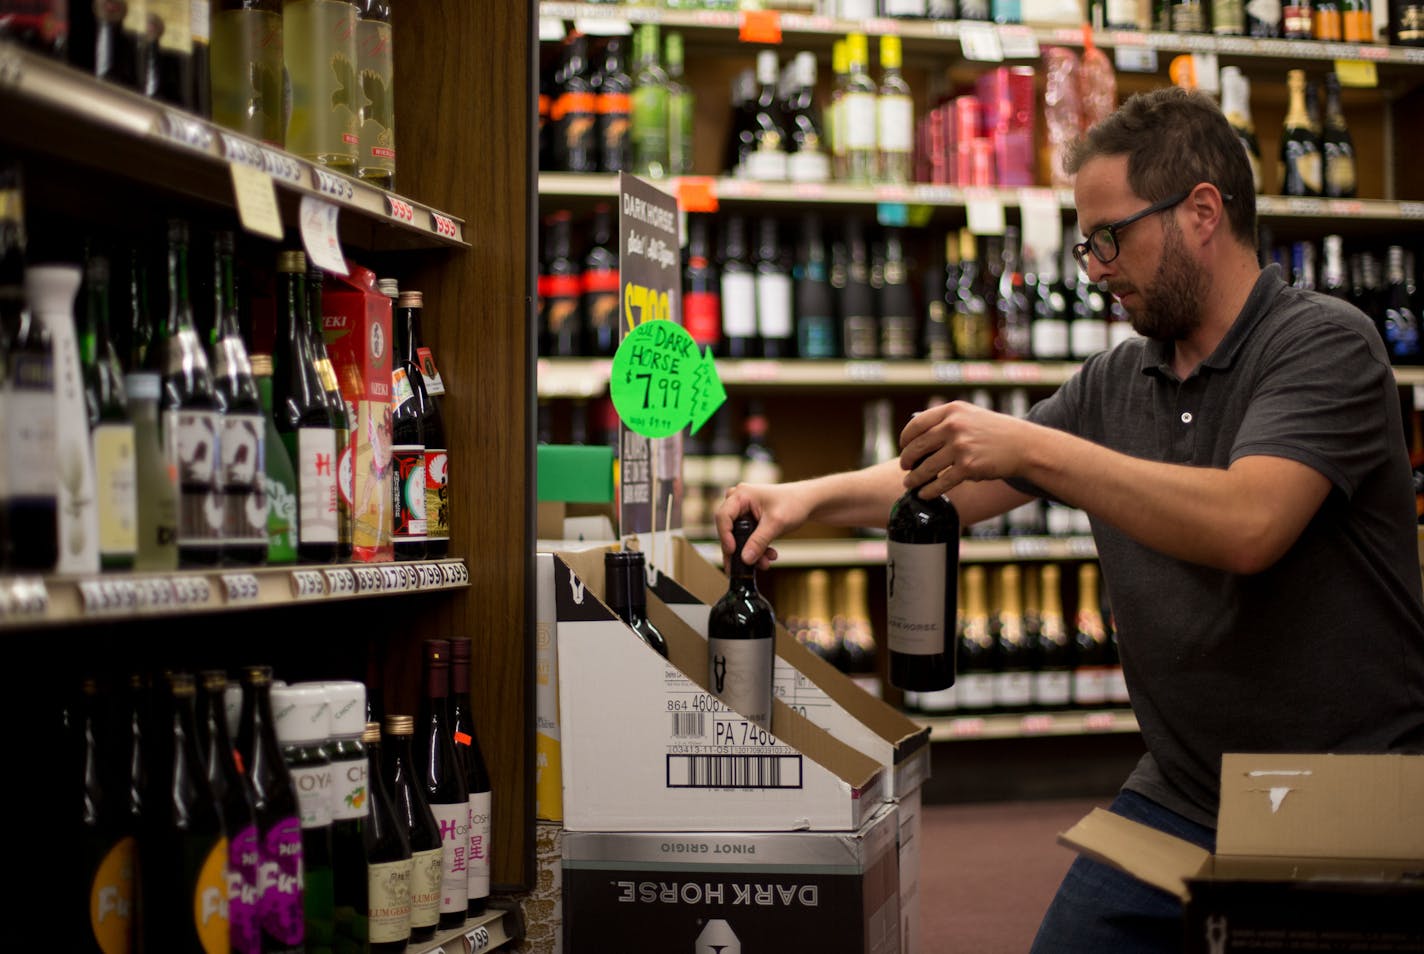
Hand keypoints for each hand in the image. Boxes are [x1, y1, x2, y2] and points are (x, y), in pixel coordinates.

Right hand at [714, 482, 808, 569]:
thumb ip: (759, 542)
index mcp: (741, 495)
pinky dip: (756, 549)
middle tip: (745, 567)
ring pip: (738, 538)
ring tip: (765, 563)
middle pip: (729, 530)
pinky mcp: (749, 522)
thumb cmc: (794, 503)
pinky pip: (746, 539)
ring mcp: (743, 512)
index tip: (733, 551)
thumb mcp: (776, 523)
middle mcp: (738, 502)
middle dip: (740, 550)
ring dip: (750, 552)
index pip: (723, 517)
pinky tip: (769, 556)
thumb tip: (745, 559)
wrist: (807, 502)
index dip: (725, 536)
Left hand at [898, 400, 1031, 497]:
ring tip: (910, 484)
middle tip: (905, 467)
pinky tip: (924, 494)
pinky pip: (941, 482)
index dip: (905, 438)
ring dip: (914, 478)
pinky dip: (929, 490)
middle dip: (907, 460)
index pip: (916, 424)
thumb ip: (947, 421)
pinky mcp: (968, 467)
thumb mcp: (971, 415)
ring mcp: (960, 447)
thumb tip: (919, 437)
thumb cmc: (996, 432)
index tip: (903, 447)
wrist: (1024, 446)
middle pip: (917, 446)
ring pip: (926, 467)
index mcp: (952, 411)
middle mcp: (953, 426)